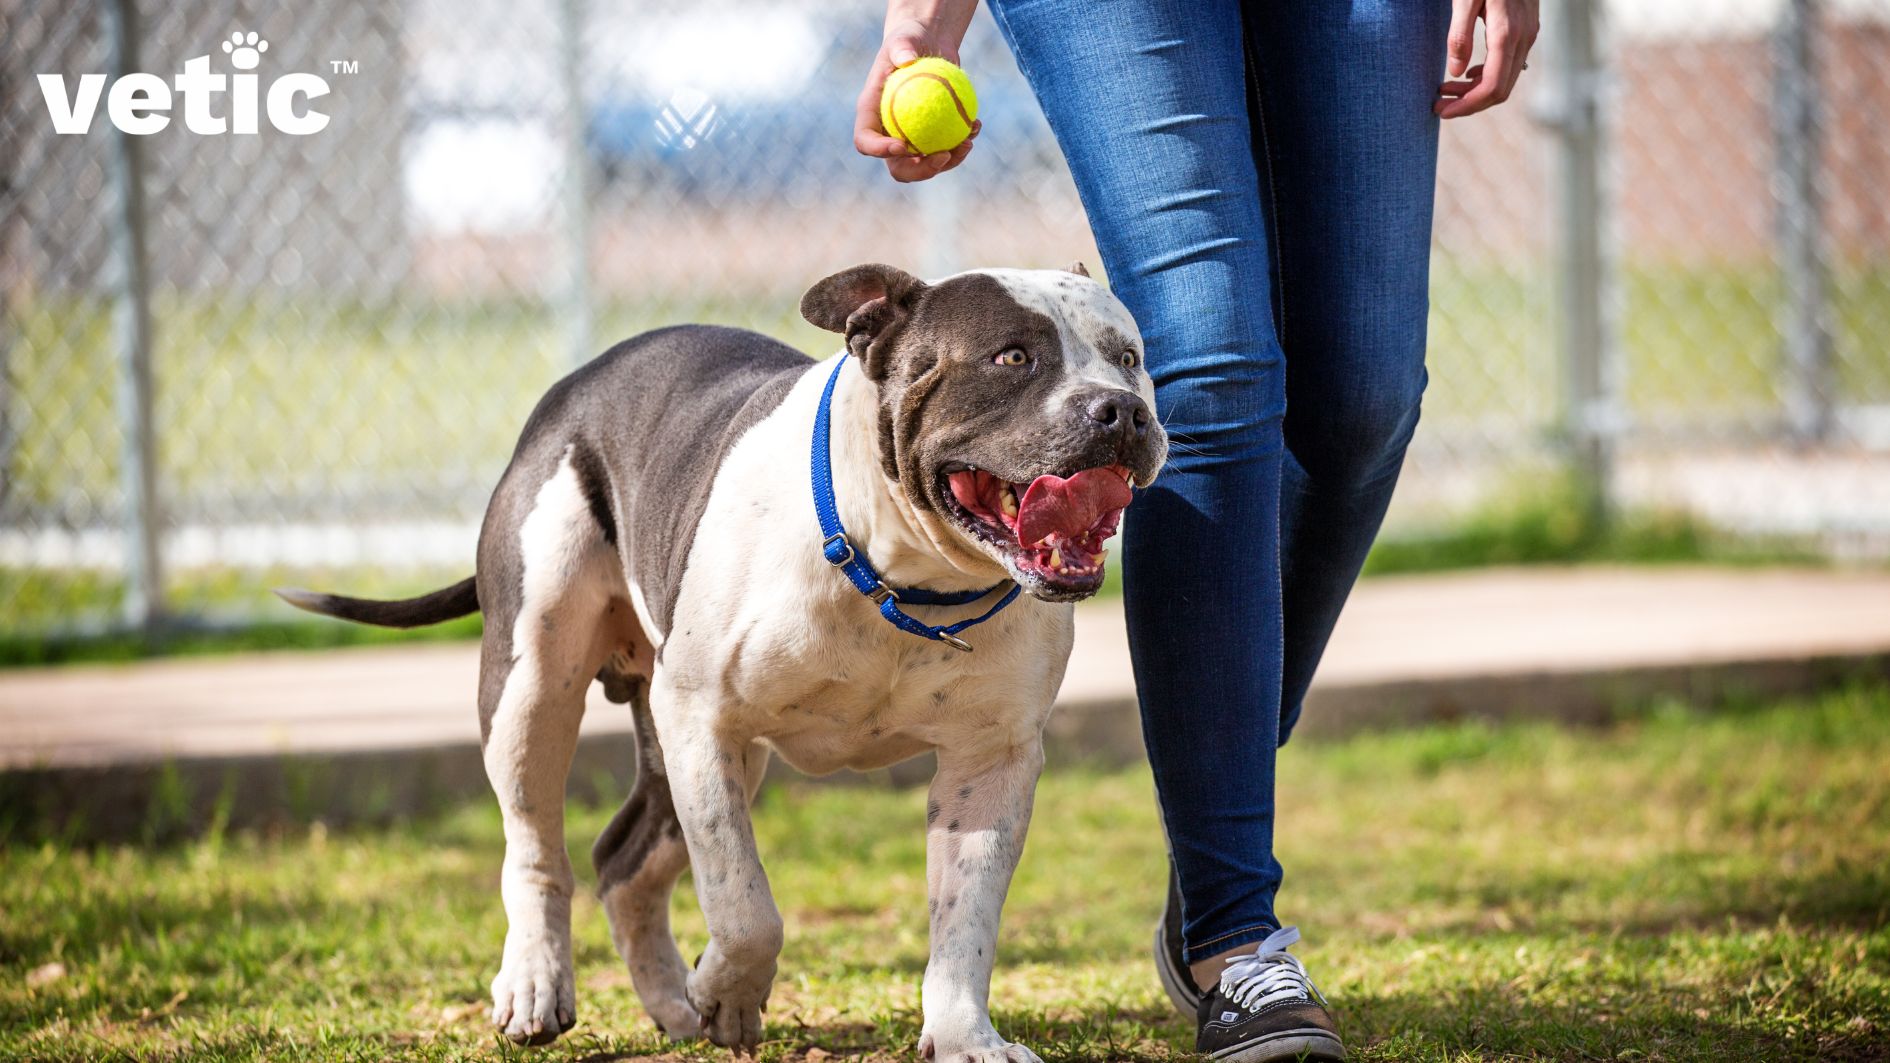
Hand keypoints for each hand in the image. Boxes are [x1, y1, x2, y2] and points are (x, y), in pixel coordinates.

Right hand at [854, 14, 979, 181]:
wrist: (927, 45)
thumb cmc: (909, 40)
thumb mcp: (904, 38)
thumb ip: (901, 47)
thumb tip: (907, 59)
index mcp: (871, 115)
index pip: (866, 141)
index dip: (880, 151)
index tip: (903, 145)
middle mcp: (888, 133)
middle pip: (897, 166)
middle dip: (919, 170)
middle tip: (943, 156)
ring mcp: (911, 138)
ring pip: (926, 165)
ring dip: (949, 161)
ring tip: (968, 143)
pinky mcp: (932, 136)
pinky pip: (947, 149)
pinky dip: (962, 143)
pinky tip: (976, 126)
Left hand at [1436, 0, 1540, 117]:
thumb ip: (1459, 35)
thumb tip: (1456, 73)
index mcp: (1507, 35)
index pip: (1491, 88)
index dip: (1466, 106)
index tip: (1439, 111)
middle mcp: (1523, 38)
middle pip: (1500, 90)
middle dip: (1468, 104)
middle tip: (1438, 105)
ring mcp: (1529, 34)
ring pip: (1506, 79)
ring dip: (1475, 91)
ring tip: (1445, 89)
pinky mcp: (1527, 29)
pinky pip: (1510, 64)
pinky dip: (1487, 75)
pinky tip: (1466, 73)